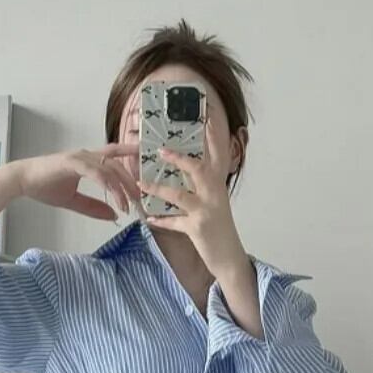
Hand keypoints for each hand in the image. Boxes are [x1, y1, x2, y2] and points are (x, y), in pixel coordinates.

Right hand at [15, 144, 143, 220]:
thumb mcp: (74, 201)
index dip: (131, 157)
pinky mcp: (73, 163)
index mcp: (88, 161)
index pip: (115, 156)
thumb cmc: (44, 187)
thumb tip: (113, 215)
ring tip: (131, 206)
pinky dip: (111, 187)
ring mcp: (80, 158)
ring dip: (124, 188)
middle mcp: (87, 155)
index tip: (147, 169)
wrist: (22, 181)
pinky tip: (118, 202)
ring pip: (111, 169)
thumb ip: (94, 207)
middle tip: (141, 202)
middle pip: (119, 165)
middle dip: (132, 183)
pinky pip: (98, 173)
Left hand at [136, 116, 244, 275]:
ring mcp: (206, 211)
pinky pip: (175, 223)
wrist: (230, 258)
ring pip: (180, 195)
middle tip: (160, 149)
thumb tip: (181, 172)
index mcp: (218, 185)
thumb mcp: (215, 204)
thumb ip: (202, 187)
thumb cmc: (219, 229)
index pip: (218, 155)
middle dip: (179, 158)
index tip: (206, 115)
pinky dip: (161, 221)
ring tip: (142, 184)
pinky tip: (149, 218)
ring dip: (158, 189)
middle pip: (198, 169)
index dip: (213, 135)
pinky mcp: (198, 229)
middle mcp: (214, 195)